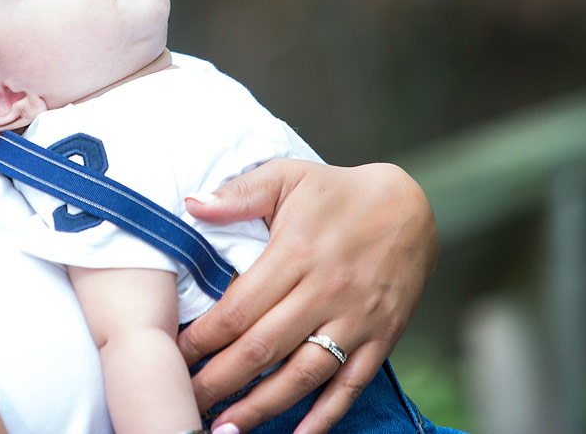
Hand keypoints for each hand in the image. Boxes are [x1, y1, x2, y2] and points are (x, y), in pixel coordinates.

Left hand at [178, 158, 437, 433]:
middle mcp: (326, 292)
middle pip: (263, 349)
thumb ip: (238, 194)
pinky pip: (351, 385)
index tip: (174, 357)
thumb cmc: (336, 192)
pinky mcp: (382, 338)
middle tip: (185, 404)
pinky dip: (324, 416)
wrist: (411, 206)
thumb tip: (190, 205)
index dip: (202, 340)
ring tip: (225, 430)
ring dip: (262, 407)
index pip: (238, 309)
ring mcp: (356, 319)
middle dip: (219, 382)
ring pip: (303, 375)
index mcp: (296, 254)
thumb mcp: (286, 177)